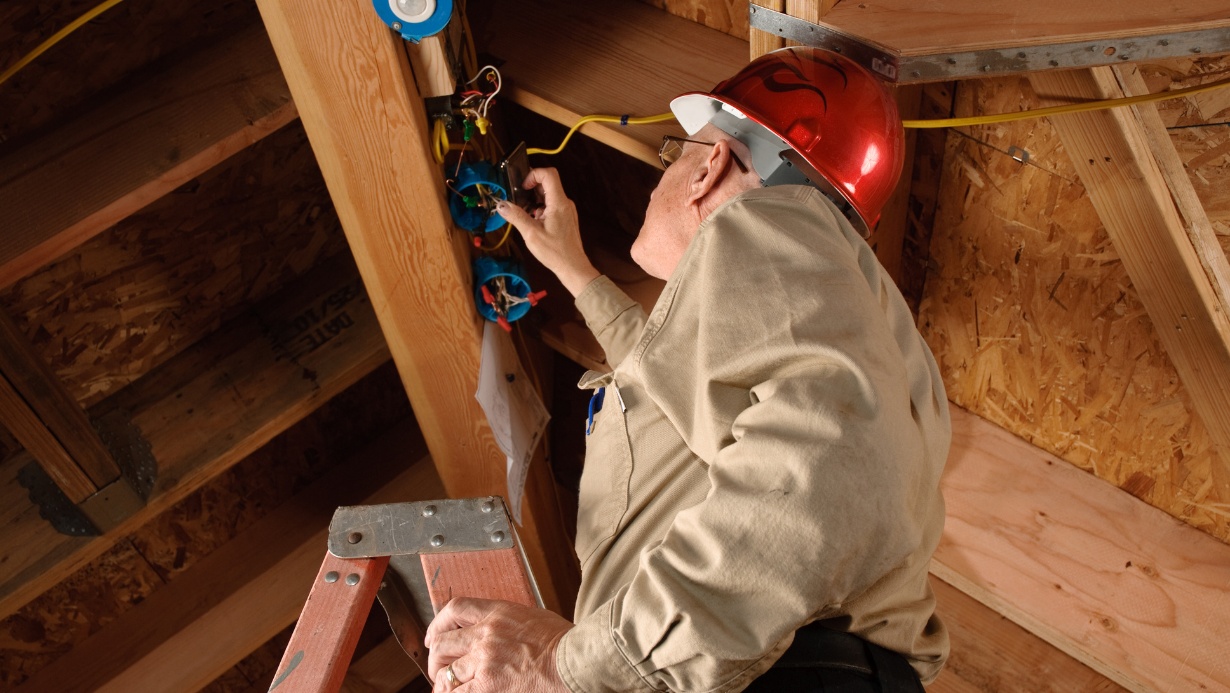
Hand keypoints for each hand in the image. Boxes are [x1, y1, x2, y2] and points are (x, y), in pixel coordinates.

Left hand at [424, 597, 573, 692]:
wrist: (575, 662)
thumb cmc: (565, 643)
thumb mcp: (532, 618)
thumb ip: (508, 623)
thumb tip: (496, 633)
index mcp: (498, 613)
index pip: (455, 609)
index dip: (438, 623)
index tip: (435, 635)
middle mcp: (486, 634)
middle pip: (443, 643)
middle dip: (436, 657)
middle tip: (438, 667)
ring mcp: (484, 661)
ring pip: (446, 672)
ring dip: (443, 681)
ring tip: (447, 688)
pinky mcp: (487, 687)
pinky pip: (456, 692)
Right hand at [495, 168, 599, 296]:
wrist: (573, 267)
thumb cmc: (554, 251)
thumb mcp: (531, 234)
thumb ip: (516, 216)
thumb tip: (501, 205)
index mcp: (559, 202)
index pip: (549, 174)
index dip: (534, 174)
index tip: (523, 188)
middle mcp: (565, 203)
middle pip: (548, 183)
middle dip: (531, 188)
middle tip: (518, 200)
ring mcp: (566, 210)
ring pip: (548, 195)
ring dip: (534, 200)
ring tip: (524, 214)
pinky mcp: (565, 218)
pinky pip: (551, 206)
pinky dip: (540, 209)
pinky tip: (533, 222)